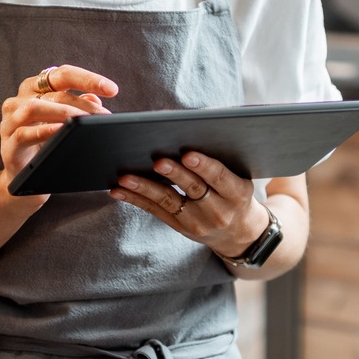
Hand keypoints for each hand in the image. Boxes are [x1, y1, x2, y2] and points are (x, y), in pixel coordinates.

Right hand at [0, 64, 117, 186]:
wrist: (25, 179)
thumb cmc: (46, 145)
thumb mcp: (66, 124)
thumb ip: (79, 108)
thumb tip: (95, 99)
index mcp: (35, 89)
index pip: (62, 75)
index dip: (88, 79)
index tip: (112, 90)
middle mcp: (19, 100)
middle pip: (53, 93)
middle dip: (83, 105)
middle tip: (104, 116)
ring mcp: (10, 122)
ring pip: (34, 108)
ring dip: (63, 114)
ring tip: (84, 123)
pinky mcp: (7, 145)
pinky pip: (23, 134)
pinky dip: (43, 131)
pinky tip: (60, 131)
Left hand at [110, 151, 269, 257]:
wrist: (238, 234)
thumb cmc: (236, 195)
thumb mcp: (240, 178)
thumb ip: (222, 158)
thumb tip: (194, 124)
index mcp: (236, 193)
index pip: (220, 177)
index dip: (204, 166)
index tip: (189, 154)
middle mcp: (218, 210)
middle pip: (193, 188)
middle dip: (174, 174)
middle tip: (158, 161)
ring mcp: (196, 222)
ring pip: (168, 201)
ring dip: (145, 188)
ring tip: (126, 177)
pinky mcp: (179, 227)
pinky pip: (155, 211)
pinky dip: (135, 199)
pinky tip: (118, 190)